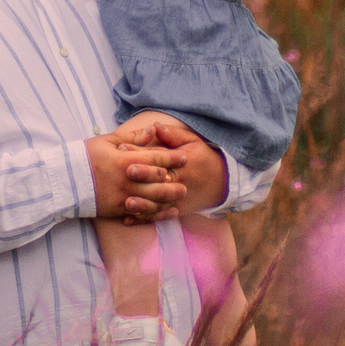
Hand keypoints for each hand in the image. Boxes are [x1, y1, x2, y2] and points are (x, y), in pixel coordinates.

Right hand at [87, 134, 189, 217]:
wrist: (65, 182)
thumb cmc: (85, 157)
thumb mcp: (107, 141)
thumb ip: (132, 137)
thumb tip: (152, 130)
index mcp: (126, 160)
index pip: (156, 158)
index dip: (173, 157)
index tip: (184, 157)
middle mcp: (129, 179)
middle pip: (159, 180)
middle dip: (175, 179)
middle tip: (186, 178)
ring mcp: (124, 196)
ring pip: (155, 199)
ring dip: (170, 197)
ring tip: (180, 194)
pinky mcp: (119, 209)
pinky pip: (143, 213)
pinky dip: (158, 213)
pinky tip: (168, 211)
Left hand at [108, 112, 228, 218]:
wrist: (222, 182)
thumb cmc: (203, 158)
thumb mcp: (191, 141)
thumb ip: (172, 134)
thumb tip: (154, 125)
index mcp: (180, 162)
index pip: (158, 157)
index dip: (140, 152)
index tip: (122, 148)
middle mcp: (178, 182)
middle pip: (158, 180)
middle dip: (142, 176)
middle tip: (126, 173)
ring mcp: (177, 198)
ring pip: (158, 203)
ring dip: (142, 204)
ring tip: (127, 203)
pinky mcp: (176, 210)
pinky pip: (160, 216)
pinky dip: (144, 219)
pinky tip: (128, 220)